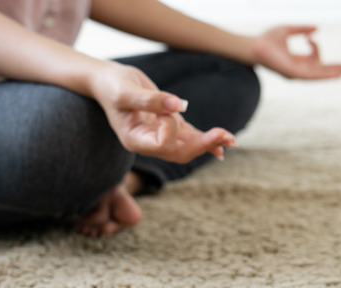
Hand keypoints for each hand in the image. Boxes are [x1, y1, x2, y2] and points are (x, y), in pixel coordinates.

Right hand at [92, 62, 236, 163]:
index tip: (166, 103)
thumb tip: (181, 106)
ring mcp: (160, 135)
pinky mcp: (169, 125)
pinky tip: (226, 142)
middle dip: (202, 145)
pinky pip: (191, 136)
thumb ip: (151, 100)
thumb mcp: (126, 91)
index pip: (162, 143)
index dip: (170, 125)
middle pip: (179, 153)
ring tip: (232, 140)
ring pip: (188, 147)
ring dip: (210, 143)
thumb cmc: (112, 85)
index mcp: (134, 140)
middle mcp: (149, 143)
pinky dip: (208, 139)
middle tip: (225, 135)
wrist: (108, 81)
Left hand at [253, 26, 340, 79]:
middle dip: (337, 69)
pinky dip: (325, 74)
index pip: (315, 59)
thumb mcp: (288, 30)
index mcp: (297, 61)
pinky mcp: (294, 74)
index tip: (309, 38)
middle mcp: (298, 69)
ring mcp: (296, 74)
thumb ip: (301, 29)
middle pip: (322, 71)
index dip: (316, 48)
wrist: (254, 46)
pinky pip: (313, 75)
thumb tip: (316, 29)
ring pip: (320, 74)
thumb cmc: (267, 39)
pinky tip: (336, 74)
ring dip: (335, 72)